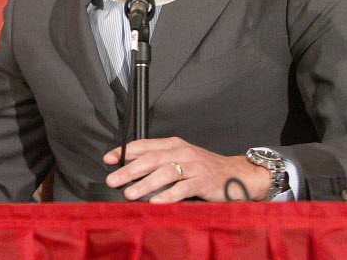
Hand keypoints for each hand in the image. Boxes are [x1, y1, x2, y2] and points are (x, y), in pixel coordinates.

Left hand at [103, 137, 270, 202]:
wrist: (238, 173)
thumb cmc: (205, 168)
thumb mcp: (181, 158)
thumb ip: (160, 160)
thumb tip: (131, 169)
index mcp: (173, 144)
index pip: (144, 145)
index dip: (124, 152)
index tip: (108, 159)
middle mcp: (182, 152)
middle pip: (151, 159)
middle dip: (129, 170)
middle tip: (113, 180)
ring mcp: (194, 166)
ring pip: (165, 172)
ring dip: (145, 183)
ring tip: (130, 193)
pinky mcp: (204, 181)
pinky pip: (183, 188)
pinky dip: (168, 195)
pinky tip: (156, 202)